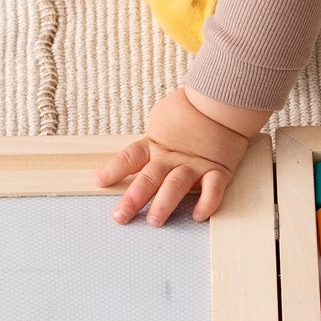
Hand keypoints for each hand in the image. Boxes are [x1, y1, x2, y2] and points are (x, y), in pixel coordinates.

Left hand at [95, 87, 259, 225]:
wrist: (222, 100)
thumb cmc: (189, 108)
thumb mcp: (160, 119)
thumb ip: (150, 139)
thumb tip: (139, 151)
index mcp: (154, 144)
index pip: (129, 158)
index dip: (112, 170)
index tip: (98, 182)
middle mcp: (171, 157)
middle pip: (148, 178)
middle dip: (133, 199)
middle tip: (120, 216)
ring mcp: (195, 164)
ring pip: (176, 186)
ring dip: (164, 204)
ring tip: (154, 220)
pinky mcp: (219, 169)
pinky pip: (213, 189)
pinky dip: (207, 203)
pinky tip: (198, 216)